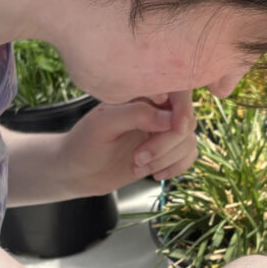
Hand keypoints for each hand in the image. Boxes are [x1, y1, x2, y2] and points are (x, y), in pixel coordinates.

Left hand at [59, 91, 196, 196]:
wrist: (77, 171)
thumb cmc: (84, 143)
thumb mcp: (104, 124)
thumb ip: (136, 114)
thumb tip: (170, 119)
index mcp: (142, 93)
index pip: (177, 92)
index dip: (183, 109)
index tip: (176, 128)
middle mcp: (156, 109)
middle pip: (186, 121)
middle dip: (165, 144)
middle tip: (138, 158)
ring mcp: (162, 131)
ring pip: (188, 141)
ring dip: (166, 159)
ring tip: (137, 166)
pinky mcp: (165, 151)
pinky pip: (188, 156)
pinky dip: (176, 168)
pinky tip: (155, 175)